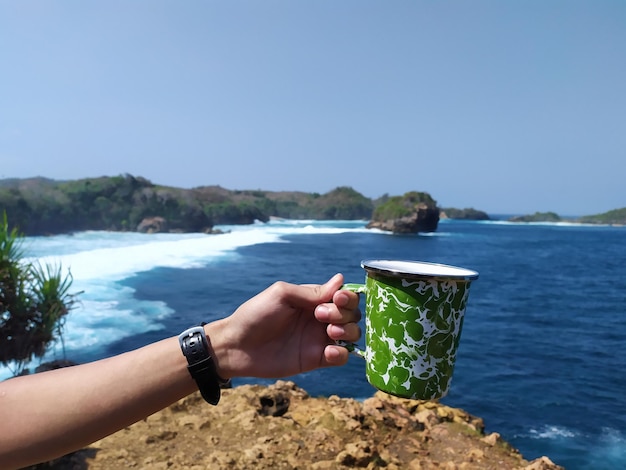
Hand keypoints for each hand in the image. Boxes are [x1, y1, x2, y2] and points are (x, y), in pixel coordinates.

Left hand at [207, 273, 360, 378]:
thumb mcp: (281, 294)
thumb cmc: (255, 314)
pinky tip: (327, 352)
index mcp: (313, 300)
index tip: (336, 299)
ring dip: (348, 332)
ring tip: (330, 333)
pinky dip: (341, 354)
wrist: (237, 346)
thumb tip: (340, 280)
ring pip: (351, 335)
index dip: (346, 297)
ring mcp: (318, 339)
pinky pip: (340, 358)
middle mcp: (319, 319)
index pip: (343, 296)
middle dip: (344, 314)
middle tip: (321, 316)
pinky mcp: (315, 359)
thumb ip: (311, 292)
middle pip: (352, 315)